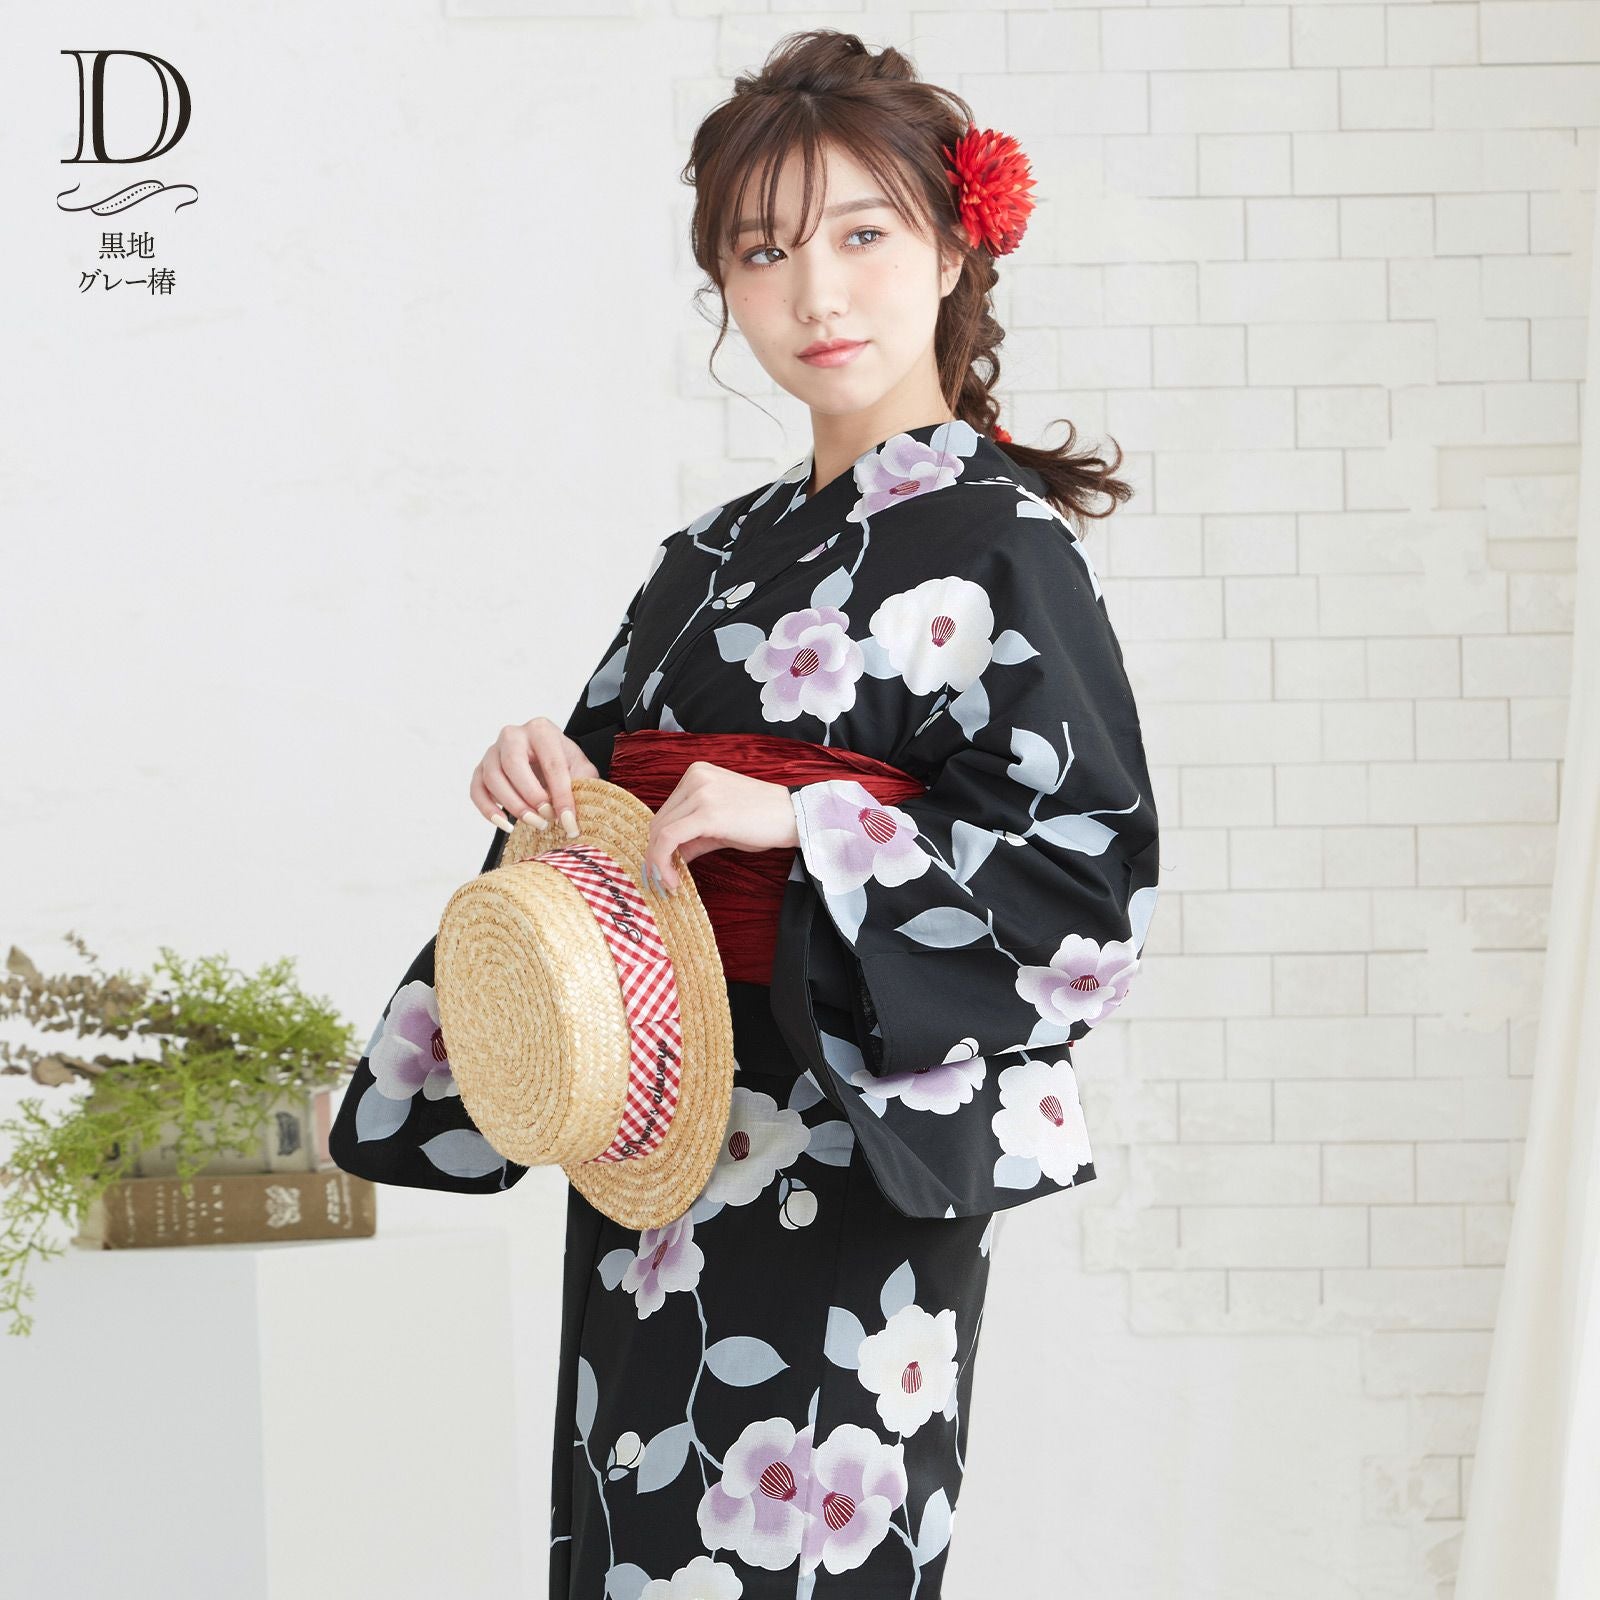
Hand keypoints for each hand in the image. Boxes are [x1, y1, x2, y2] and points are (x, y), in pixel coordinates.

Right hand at [469, 717, 596, 837]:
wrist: (546, 757)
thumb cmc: (562, 761)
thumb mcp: (580, 768)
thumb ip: (582, 786)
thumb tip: (573, 818)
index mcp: (541, 730)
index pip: (551, 763)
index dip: (561, 795)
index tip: (568, 820)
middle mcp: (513, 736)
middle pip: (513, 765)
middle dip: (531, 796)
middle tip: (547, 817)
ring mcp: (493, 751)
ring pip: (493, 778)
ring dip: (513, 805)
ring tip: (534, 822)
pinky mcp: (481, 768)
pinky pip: (477, 790)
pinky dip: (488, 810)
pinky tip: (505, 824)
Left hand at [644, 761, 800, 892]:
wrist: (795, 817)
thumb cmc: (763, 821)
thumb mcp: (721, 825)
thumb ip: (693, 837)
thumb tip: (670, 859)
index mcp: (697, 774)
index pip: (665, 812)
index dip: (657, 844)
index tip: (660, 869)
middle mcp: (694, 778)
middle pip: (659, 822)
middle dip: (655, 855)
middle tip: (662, 882)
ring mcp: (700, 792)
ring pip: (659, 831)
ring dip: (658, 863)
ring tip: (669, 884)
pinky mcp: (706, 812)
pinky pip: (669, 838)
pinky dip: (663, 862)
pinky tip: (673, 880)